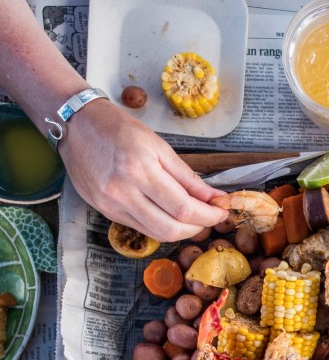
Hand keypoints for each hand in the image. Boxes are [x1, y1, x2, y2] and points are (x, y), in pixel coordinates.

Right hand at [59, 100, 228, 240]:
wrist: (76, 125)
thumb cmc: (119, 129)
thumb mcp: (160, 147)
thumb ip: (189, 178)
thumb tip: (215, 198)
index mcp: (140, 169)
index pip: (184, 208)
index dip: (208, 215)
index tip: (222, 212)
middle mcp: (123, 192)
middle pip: (172, 229)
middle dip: (198, 227)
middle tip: (210, 217)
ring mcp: (112, 205)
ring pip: (157, 234)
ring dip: (182, 231)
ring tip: (194, 218)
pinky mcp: (105, 212)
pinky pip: (142, 228)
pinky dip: (162, 226)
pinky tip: (171, 216)